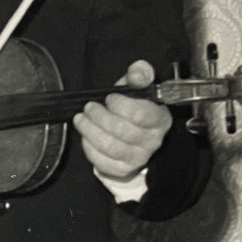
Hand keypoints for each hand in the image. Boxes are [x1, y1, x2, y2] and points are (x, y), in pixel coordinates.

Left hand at [73, 60, 170, 179]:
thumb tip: (137, 72)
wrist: (131, 132)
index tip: (109, 98)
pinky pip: (101, 161)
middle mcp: (152, 141)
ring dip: (90, 131)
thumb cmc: (135, 107)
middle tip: (89, 107)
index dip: (120, 105)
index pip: (140, 114)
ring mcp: (138, 157)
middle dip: (100, 117)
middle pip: (122, 131)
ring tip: (81, 119)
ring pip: (110, 147)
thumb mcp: (138, 87)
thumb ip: (139, 75)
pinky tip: (86, 135)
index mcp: (160, 119)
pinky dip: (89, 147)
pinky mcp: (122, 169)